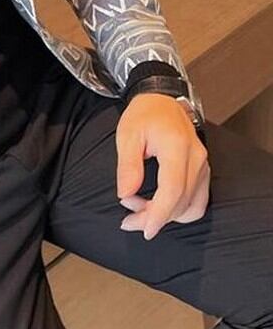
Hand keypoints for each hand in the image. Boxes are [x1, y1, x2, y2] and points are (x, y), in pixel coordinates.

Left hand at [115, 93, 210, 239]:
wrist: (162, 99)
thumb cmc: (143, 115)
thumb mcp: (127, 135)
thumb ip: (128, 166)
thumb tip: (125, 194)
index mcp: (176, 147)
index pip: (173, 189)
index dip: (159, 213)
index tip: (144, 229)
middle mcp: (196, 158)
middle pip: (181, 201)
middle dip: (155, 217)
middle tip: (128, 219)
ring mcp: (203, 165)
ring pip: (192, 205)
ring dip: (167, 216)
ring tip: (139, 210)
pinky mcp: (203, 170)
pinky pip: (197, 200)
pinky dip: (178, 209)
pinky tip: (157, 206)